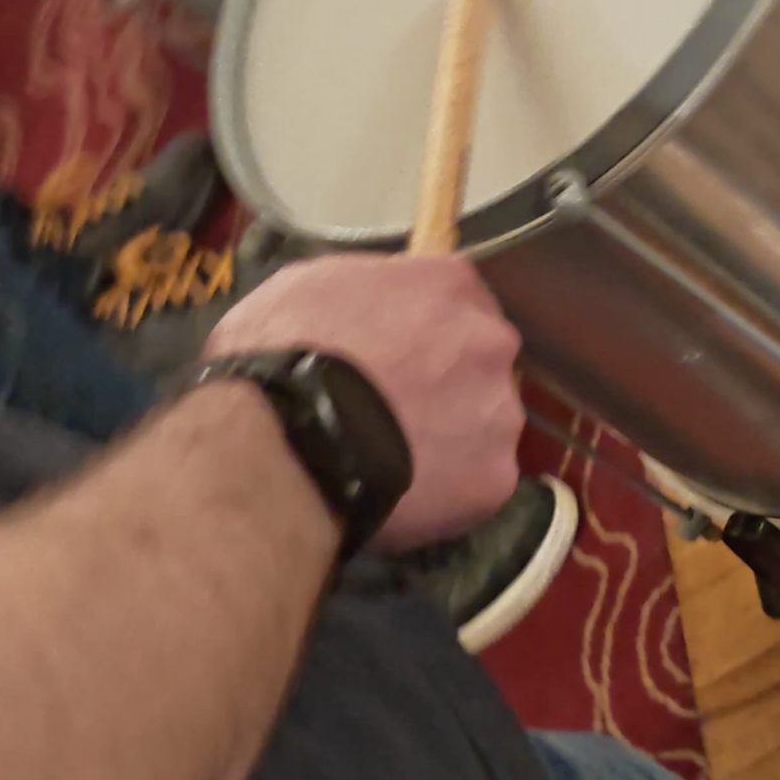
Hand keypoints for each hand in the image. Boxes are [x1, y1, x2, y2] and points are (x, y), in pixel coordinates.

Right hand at [206, 254, 524, 552]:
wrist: (281, 440)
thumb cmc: (283, 352)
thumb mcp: (309, 285)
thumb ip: (366, 288)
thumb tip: (369, 307)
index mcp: (450, 284)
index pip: (458, 300)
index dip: (427, 331)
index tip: (401, 355)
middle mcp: (490, 341)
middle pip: (481, 362)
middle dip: (449, 383)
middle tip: (398, 410)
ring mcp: (499, 411)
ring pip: (486, 426)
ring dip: (453, 438)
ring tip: (397, 459)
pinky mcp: (493, 477)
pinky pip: (477, 484)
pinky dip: (448, 491)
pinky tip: (404, 495)